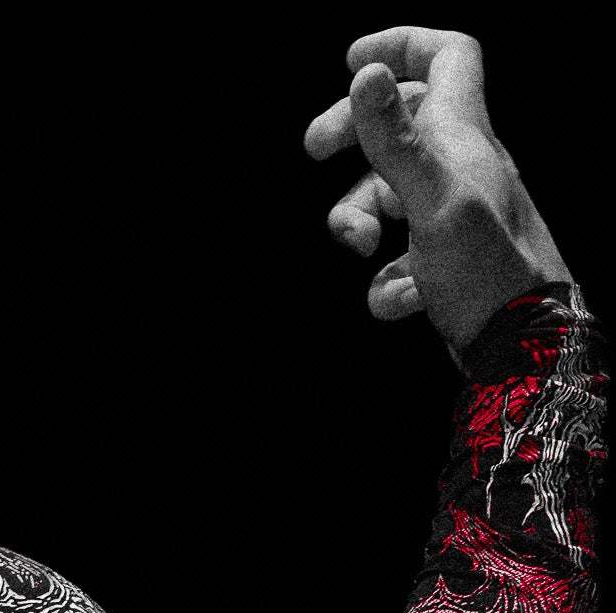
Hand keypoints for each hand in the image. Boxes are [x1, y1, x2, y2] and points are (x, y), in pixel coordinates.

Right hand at [303, 26, 571, 359]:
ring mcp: (448, 218)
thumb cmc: (486, 269)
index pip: (445, 58)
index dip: (401, 46)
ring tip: (362, 249)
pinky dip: (387, 282)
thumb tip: (365, 74)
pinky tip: (403, 299)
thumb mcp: (433, 198)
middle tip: (314, 150)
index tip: (354, 62)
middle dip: (352, 134)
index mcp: (461, 138)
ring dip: (357, 222)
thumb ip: (397, 139)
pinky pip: (397, 263)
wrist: (520, 345)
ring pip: (386, 199)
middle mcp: (457, 169)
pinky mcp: (441, 265)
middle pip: (400, 124)